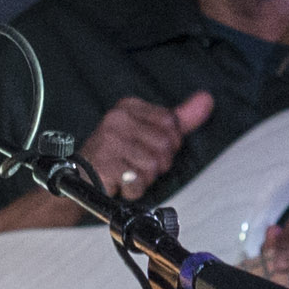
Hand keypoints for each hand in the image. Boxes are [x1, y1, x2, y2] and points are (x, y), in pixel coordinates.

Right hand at [81, 90, 214, 199]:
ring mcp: (109, 140)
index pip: (171, 122)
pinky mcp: (105, 163)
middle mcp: (117, 119)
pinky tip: (121, 182)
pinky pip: (138, 181)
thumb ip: (181, 118)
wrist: (80, 178)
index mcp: (129, 106)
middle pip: (166, 144)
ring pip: (154, 165)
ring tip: (128, 173)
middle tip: (137, 163)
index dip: (169, 143)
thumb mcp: (149, 132)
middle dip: (159, 163)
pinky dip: (134, 189)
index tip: (148, 147)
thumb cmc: (118, 155)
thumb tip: (207, 100)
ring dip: (145, 177)